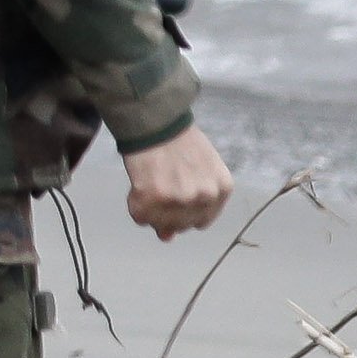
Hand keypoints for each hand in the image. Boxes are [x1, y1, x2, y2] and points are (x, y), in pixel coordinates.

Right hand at [123, 123, 232, 237]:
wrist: (155, 121)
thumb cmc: (180, 140)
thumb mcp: (201, 169)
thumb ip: (193, 203)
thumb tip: (166, 236)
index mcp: (221, 190)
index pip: (200, 222)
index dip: (183, 214)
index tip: (172, 202)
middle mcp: (204, 197)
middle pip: (180, 225)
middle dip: (167, 215)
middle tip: (156, 194)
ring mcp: (179, 199)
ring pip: (160, 223)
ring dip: (151, 212)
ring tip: (147, 189)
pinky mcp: (152, 197)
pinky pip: (139, 216)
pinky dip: (134, 206)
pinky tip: (137, 187)